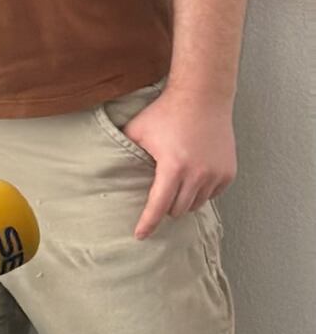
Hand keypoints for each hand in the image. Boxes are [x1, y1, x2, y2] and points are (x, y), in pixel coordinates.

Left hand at [122, 86, 236, 238]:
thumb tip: (106, 165)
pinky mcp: (229, 173)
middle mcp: (198, 175)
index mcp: (173, 166)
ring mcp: (216, 175)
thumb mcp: (137, 130)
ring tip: (174, 183)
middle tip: (158, 193)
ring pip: (196, 204)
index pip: (158, 205)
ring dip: (183, 200)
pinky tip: (192, 177)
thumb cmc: (165, 113)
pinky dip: (201, 192)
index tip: (139, 235)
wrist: (202, 98)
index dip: (148, 222)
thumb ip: (124, 150)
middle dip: (165, 206)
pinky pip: (212, 194)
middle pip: (178, 208)